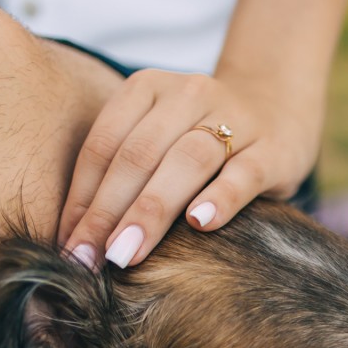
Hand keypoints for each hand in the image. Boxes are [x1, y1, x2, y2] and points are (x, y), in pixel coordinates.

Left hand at [57, 68, 318, 268]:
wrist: (278, 113)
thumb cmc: (201, 141)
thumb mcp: (158, 140)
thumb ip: (121, 174)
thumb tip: (78, 240)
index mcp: (147, 88)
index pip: (104, 145)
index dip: (82, 198)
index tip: (70, 247)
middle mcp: (188, 94)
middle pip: (138, 155)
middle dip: (108, 211)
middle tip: (90, 259)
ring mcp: (234, 119)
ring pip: (186, 161)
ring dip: (152, 210)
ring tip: (128, 252)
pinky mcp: (271, 150)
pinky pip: (242, 175)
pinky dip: (220, 199)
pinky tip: (200, 224)